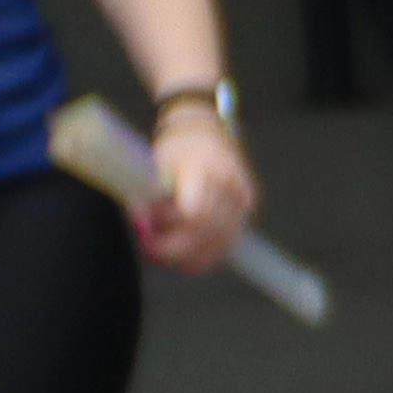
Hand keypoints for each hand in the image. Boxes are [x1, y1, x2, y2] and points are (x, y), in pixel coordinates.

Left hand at [137, 113, 255, 273]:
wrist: (205, 129)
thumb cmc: (176, 147)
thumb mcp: (155, 165)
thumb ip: (148, 197)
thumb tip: (143, 227)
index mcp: (203, 168)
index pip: (195, 213)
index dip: (171, 230)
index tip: (147, 235)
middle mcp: (229, 183)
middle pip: (209, 230)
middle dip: (179, 248)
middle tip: (153, 253)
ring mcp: (243, 195)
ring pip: (223, 239)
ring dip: (196, 254)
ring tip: (172, 261)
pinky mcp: (248, 205)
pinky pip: (231, 237)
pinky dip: (211, 253)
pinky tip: (192, 262)